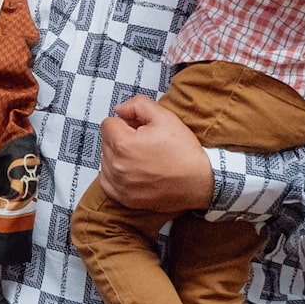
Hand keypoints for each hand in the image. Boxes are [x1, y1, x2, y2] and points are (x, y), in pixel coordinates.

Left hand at [96, 95, 213, 213]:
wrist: (199, 183)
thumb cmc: (183, 152)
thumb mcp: (165, 117)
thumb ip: (138, 105)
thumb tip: (120, 109)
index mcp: (123, 144)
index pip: (108, 124)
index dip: (125, 122)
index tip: (139, 128)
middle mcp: (116, 165)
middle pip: (106, 142)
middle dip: (121, 138)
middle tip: (144, 143)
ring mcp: (119, 184)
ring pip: (106, 161)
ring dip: (118, 156)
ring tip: (142, 158)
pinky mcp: (124, 198)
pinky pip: (107, 181)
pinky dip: (115, 175)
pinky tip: (133, 172)